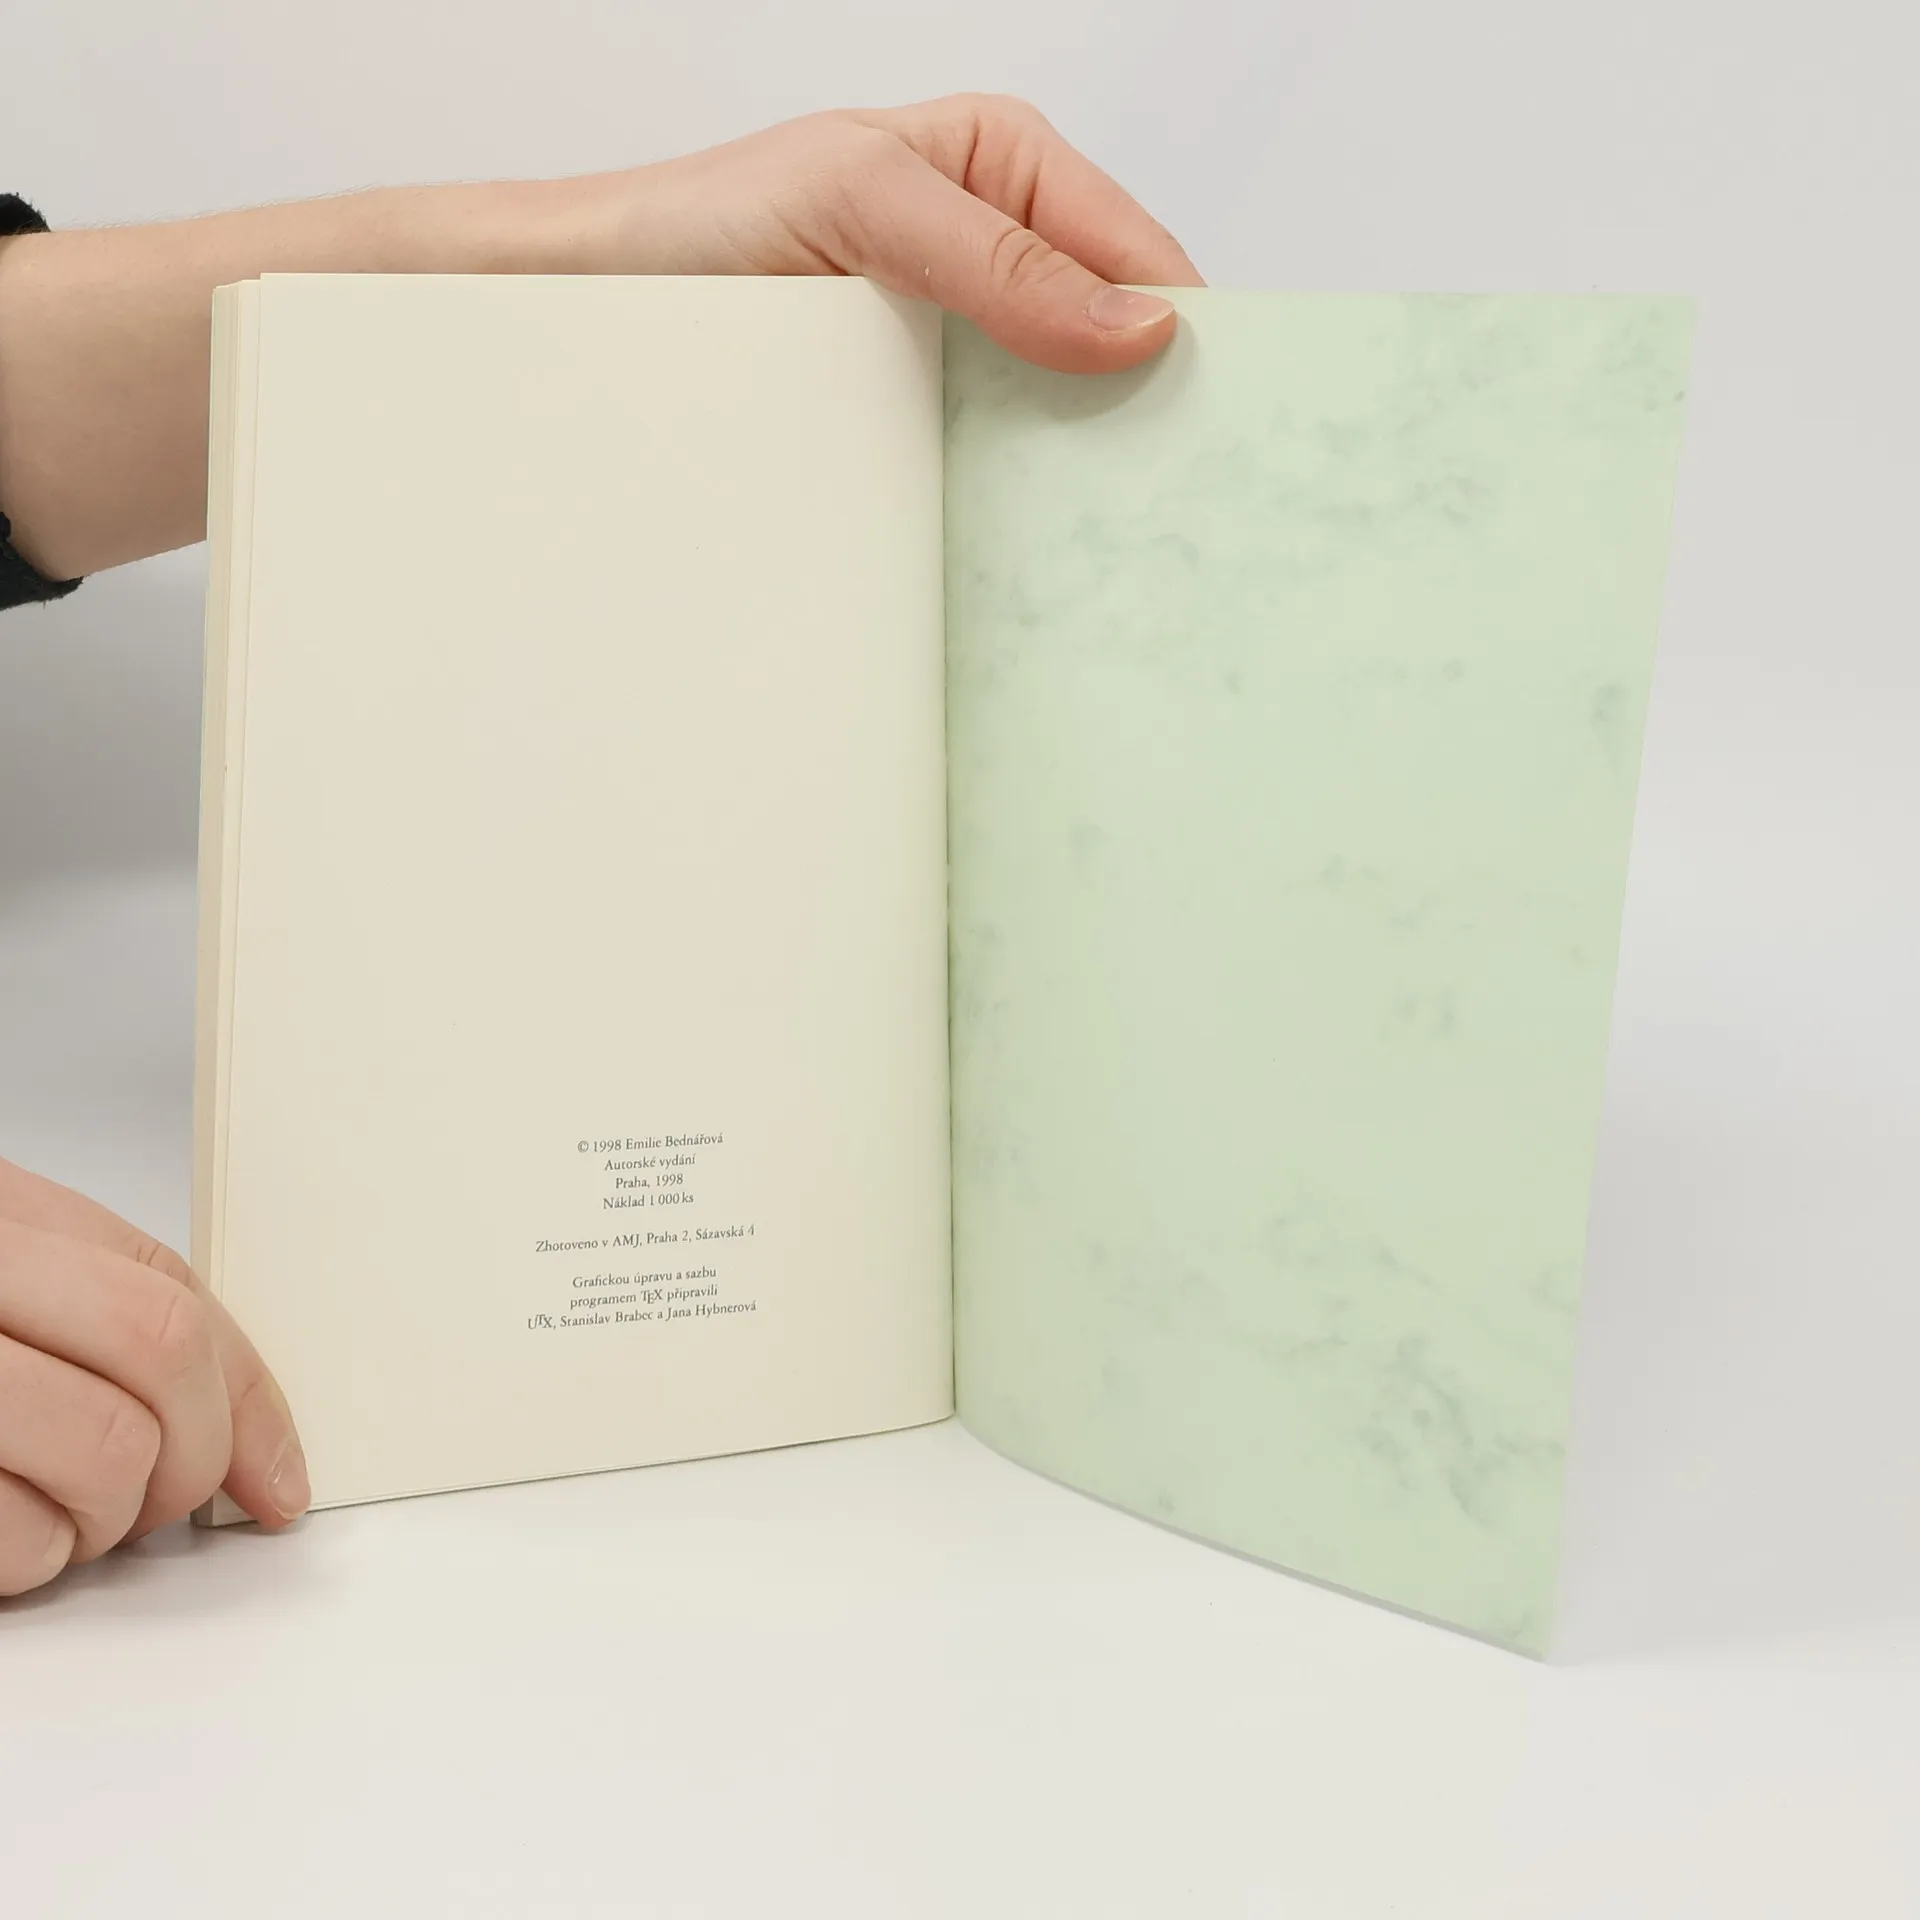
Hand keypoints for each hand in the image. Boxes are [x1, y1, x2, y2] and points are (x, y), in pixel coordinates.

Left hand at [0, 92, 1200, 576]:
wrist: (560, 329)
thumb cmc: (684, 241)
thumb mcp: (855, 207)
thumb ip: (998, 255)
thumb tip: (1138, 326)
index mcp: (1001, 180)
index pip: (1144, 262)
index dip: (1191, 344)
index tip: (1225, 434)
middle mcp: (989, 276)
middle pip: (1118, 360)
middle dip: (1151, 430)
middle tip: (1184, 521)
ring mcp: (949, 371)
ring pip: (1062, 437)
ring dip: (1086, 495)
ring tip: (1119, 565)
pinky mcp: (903, 449)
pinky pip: (991, 490)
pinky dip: (1018, 530)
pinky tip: (1029, 573)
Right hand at [0, 1157, 307, 1595]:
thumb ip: (108, 1322)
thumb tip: (247, 1445)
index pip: (172, 1292)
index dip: (246, 1394)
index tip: (276, 1478)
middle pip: (158, 1354)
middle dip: (192, 1453)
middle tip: (167, 1499)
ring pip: (104, 1454)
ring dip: (104, 1519)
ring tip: (58, 1511)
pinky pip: (12, 1537)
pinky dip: (26, 1560)